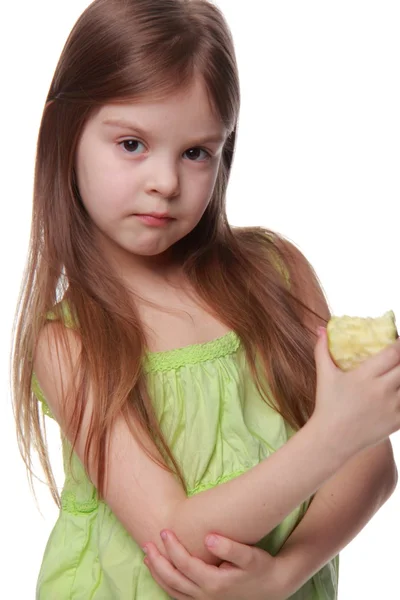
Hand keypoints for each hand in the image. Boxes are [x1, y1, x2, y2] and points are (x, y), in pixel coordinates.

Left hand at [143, 530, 296, 599]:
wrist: (272, 587)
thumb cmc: (260, 568)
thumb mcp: (249, 556)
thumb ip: (230, 546)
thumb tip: (208, 537)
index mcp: (214, 583)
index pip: (184, 564)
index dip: (172, 547)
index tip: (164, 530)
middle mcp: (205, 596)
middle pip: (173, 579)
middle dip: (158, 561)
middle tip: (147, 542)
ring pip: (173, 591)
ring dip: (158, 573)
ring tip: (148, 556)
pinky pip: (179, 596)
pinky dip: (167, 584)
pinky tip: (162, 572)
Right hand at [312, 328, 399, 456]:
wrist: (332, 439)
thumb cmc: (327, 405)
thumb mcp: (324, 375)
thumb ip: (322, 350)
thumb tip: (320, 328)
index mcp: (364, 376)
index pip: (393, 353)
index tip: (399, 340)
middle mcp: (381, 390)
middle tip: (398, 358)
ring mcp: (391, 407)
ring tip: (397, 375)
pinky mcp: (397, 421)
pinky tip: (397, 391)